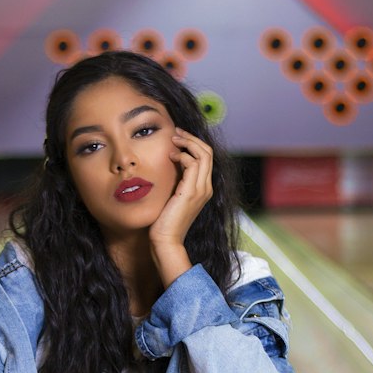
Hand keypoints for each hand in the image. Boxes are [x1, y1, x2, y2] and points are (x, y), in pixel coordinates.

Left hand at [148, 128, 213, 252]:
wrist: (166, 240)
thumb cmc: (164, 221)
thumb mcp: (172, 195)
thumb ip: (176, 180)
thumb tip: (170, 162)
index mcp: (203, 188)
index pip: (206, 158)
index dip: (194, 143)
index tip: (178, 138)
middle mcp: (206, 188)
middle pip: (208, 152)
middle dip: (192, 138)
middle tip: (176, 132)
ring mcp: (201, 190)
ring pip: (203, 154)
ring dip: (188, 142)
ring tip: (173, 139)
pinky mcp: (191, 192)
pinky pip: (193, 163)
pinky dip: (183, 155)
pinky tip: (171, 156)